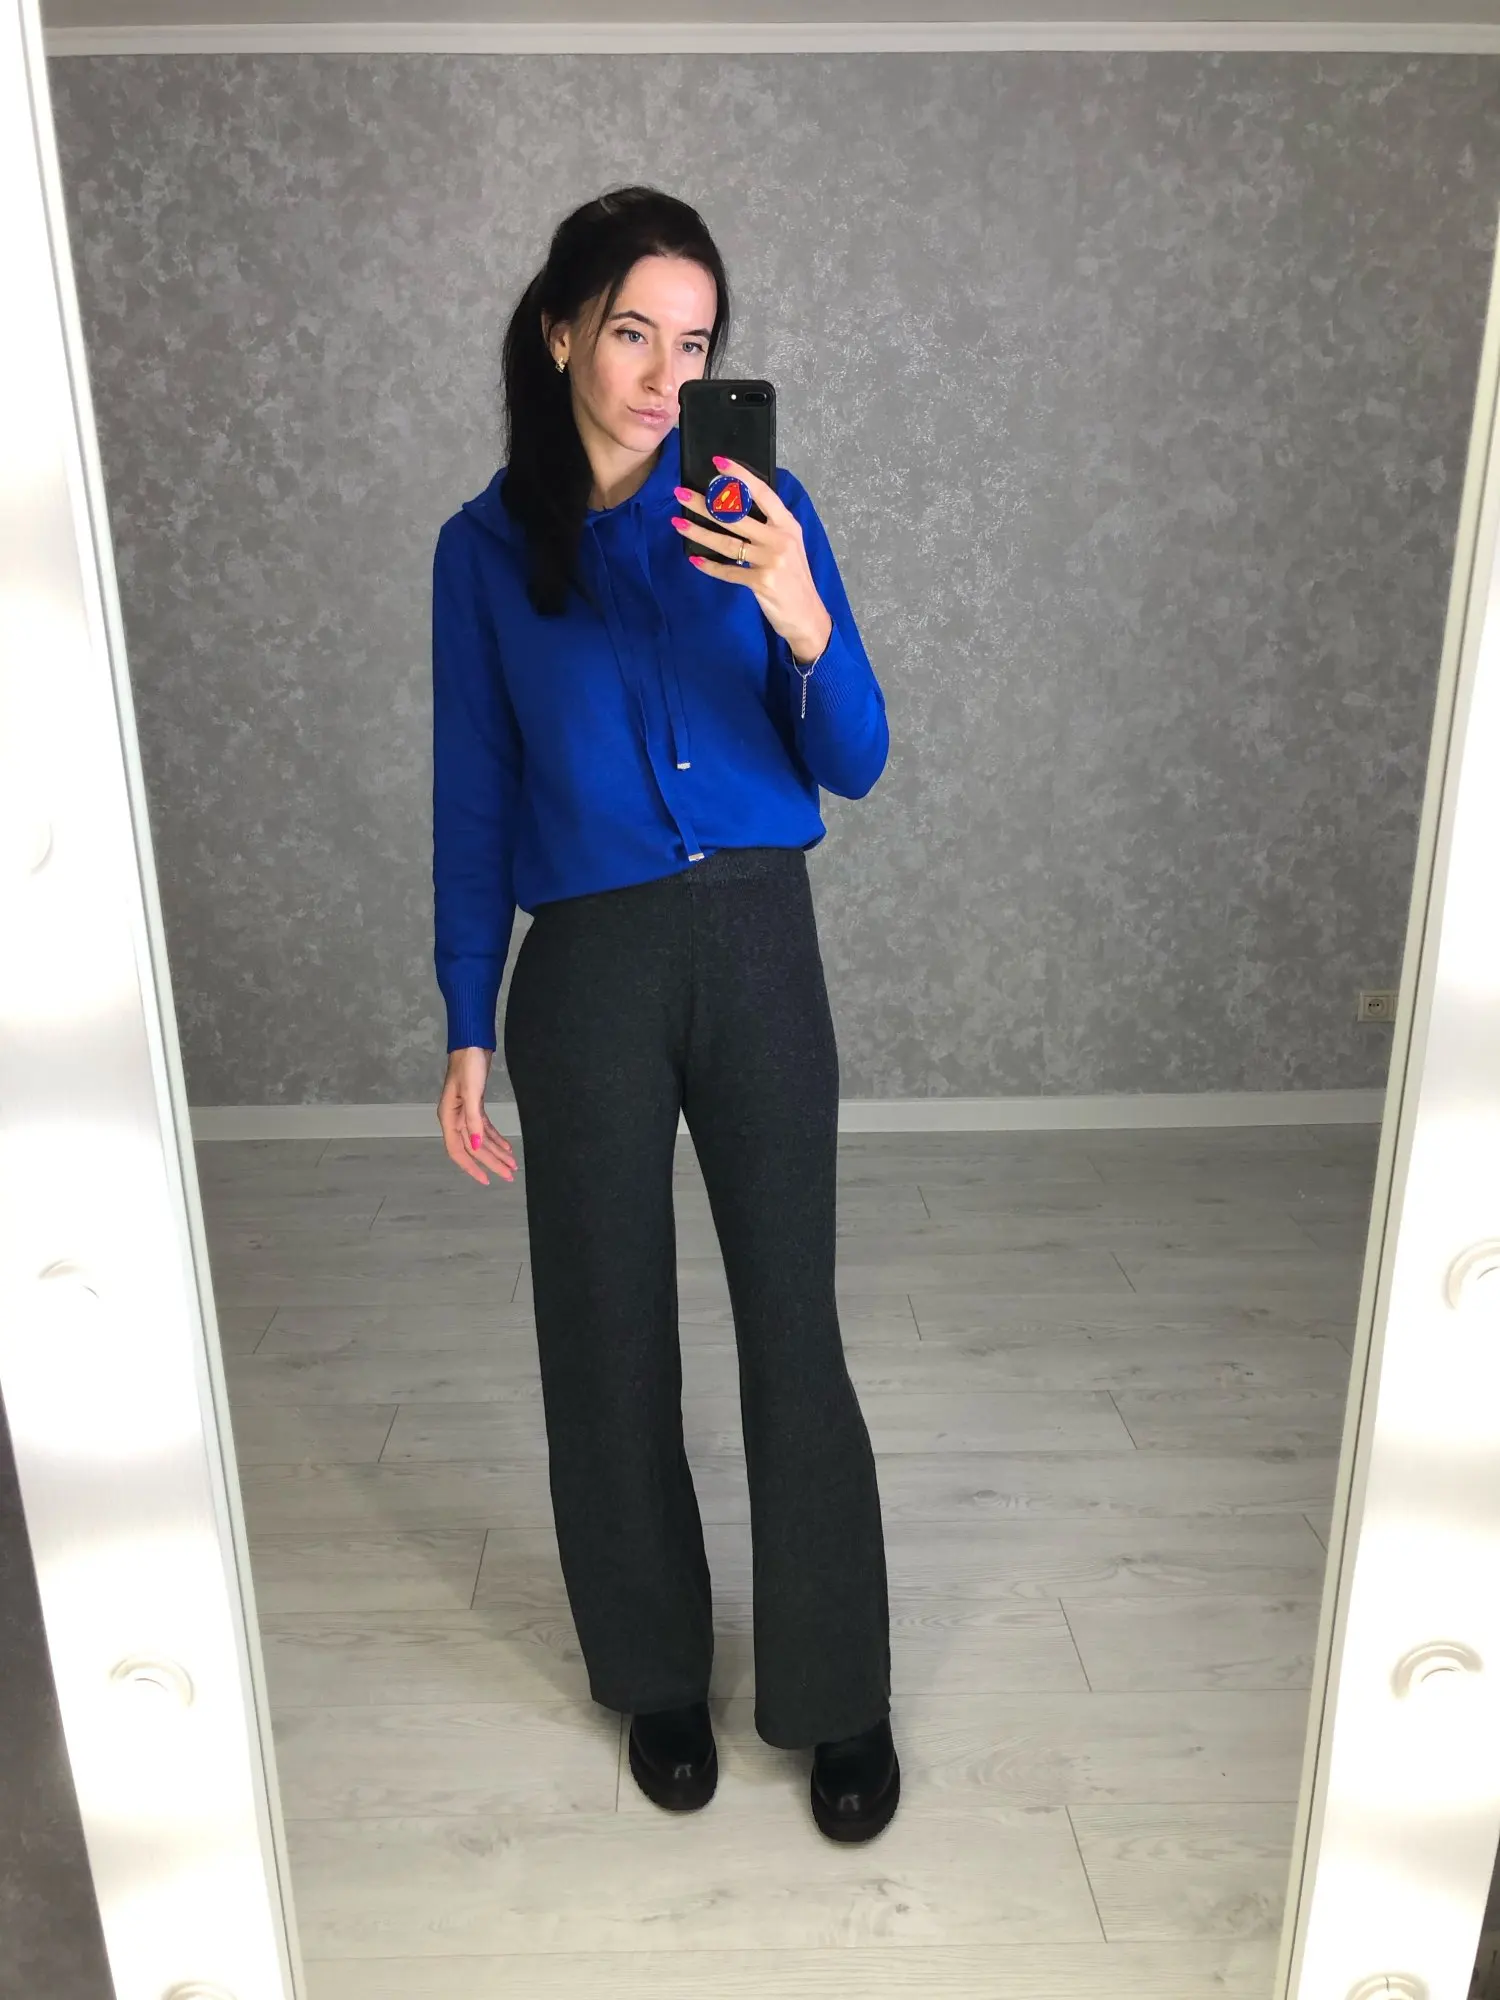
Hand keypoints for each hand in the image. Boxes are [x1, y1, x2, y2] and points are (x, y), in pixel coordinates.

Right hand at [437, 1046, 516, 1186]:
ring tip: (512, 1164)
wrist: (472, 1043)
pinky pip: (485, 1128)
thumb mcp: (472, 1093)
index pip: (458, 1151)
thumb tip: (475, 1146)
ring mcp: (465, 1112)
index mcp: (449, 1117)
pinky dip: (496, 1138)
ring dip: (496, 1152)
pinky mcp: (475, 1105)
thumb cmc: (468, 1064)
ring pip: (480, 1139)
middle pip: (473, 1148)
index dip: (472, 1167)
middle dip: (491, 1162)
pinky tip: (506, 1147)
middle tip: (509, 1174)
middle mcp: (455, 1118)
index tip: (487, 1180)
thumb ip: (473, 1121)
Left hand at [671, 457, 831, 661]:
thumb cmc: (794, 577)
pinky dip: (710, 566)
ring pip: (727, 542)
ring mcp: (771, 561)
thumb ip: (769, 527)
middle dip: (705, 503)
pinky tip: (695, 559)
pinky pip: (728, 571)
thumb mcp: (789, 545)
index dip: (740, 476)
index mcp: (788, 525)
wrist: (806, 615)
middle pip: (736, 516)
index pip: (762, 493)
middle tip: (681, 493)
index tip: (718, 463)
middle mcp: (780, 539)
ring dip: (699, 532)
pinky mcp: (761, 582)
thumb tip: (734, 506)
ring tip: (678, 522)